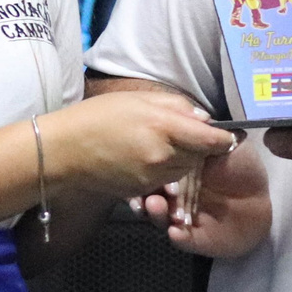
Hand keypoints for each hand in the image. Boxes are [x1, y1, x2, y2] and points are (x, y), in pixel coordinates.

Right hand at [44, 92, 236, 197]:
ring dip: (181, 160)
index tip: (229, 134)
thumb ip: (176, 107)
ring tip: (160, 144)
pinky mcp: (142, 192)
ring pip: (184, 171)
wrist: (62, 151)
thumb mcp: (138, 99)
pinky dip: (164, 172)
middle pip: (199, 156)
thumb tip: (203, 119)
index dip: (224, 137)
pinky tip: (146, 158)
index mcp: (163, 128)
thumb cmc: (96, 117)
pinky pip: (165, 182)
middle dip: (199, 147)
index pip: (210, 139)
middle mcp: (162, 157)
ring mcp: (152, 178)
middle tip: (186, 134)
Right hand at [140, 138, 270, 258]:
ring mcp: (181, 218)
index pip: (155, 169)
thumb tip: (194, 116)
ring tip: (156, 206)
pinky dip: (177, 236)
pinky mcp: (194, 239)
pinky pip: (182, 240)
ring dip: (155, 214)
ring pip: (161, 218)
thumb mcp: (228, 146)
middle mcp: (174, 195)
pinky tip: (175, 231)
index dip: (146, 168)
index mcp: (179, 171)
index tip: (141, 163)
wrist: (263, 202)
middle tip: (148, 187)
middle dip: (144, 192)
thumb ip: (210, 136)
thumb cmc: (244, 170)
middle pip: (150, 194)